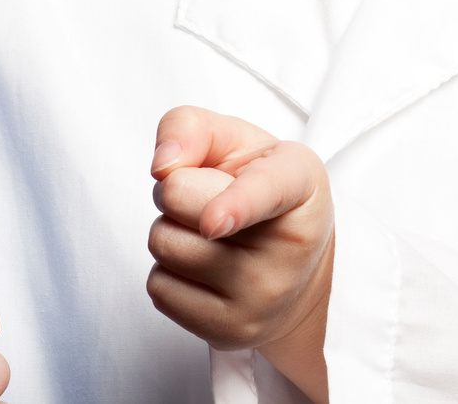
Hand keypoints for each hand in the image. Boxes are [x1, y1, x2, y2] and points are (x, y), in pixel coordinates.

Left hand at [148, 107, 333, 400]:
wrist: (297, 270)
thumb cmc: (259, 190)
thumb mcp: (238, 141)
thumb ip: (192, 126)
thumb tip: (162, 166)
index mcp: (298, 182)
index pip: (264, 190)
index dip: (236, 205)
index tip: (214, 223)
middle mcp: (289, 244)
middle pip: (179, 202)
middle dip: (176, 189)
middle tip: (207, 195)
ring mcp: (263, 296)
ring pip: (164, 245)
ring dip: (171, 231)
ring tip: (209, 233)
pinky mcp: (232, 332)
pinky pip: (159, 290)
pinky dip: (170, 272)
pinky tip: (205, 270)